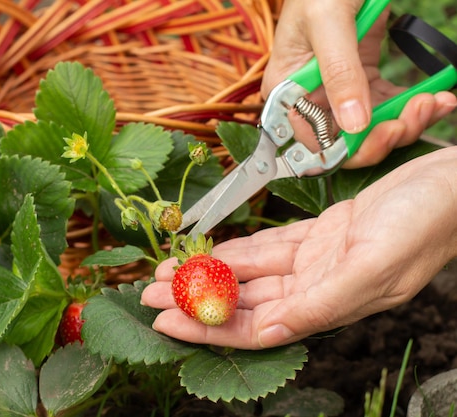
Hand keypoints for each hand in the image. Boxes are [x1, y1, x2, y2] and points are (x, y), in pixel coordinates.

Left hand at [141, 146, 456, 348]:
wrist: (448, 184)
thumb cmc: (424, 223)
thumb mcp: (375, 267)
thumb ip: (323, 305)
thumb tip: (273, 334)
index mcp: (329, 305)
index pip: (254, 328)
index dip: (207, 328)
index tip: (165, 322)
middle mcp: (316, 289)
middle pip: (241, 303)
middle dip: (194, 301)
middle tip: (149, 295)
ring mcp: (315, 262)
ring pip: (248, 275)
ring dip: (207, 275)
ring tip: (168, 274)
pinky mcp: (317, 236)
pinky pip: (266, 248)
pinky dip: (235, 251)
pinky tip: (208, 253)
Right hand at [262, 0, 456, 167]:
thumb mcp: (328, 24)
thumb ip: (340, 73)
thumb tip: (354, 125)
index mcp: (288, 91)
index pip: (313, 138)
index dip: (348, 147)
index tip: (384, 133)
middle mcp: (310, 97)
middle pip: (346, 138)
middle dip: (385, 134)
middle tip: (417, 114)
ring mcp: (337, 89)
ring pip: (371, 125)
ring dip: (407, 120)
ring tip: (435, 102)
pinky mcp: (362, 78)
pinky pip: (387, 103)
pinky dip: (412, 104)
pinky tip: (435, 97)